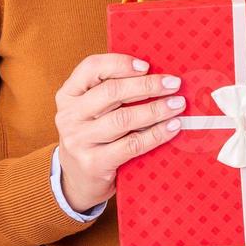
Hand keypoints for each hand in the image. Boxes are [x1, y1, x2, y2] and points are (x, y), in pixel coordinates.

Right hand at [54, 53, 186, 211]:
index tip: (146, 66)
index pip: (91, 68)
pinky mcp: (93, 163)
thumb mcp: (92, 111)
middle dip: (147, 85)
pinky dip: (156, 134)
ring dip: (156, 110)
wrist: (78, 181)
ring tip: (177, 105)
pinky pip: (131, 144)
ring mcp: (78, 140)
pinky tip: (172, 127)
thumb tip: (156, 75)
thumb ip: (112, 92)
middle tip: (173, 84)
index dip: (120, 63)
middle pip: (111, 92)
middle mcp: (69, 116)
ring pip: (124, 118)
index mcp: (68, 95)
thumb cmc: (94, 137)